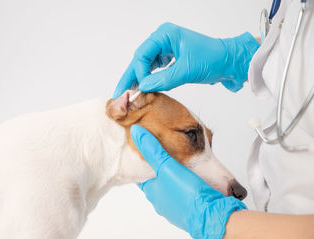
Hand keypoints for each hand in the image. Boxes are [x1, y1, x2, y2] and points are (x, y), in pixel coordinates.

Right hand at [114, 23, 258, 97]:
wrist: (230, 62)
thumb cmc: (213, 59)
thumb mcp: (186, 71)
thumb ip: (163, 80)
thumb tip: (142, 87)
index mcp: (165, 35)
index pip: (142, 54)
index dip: (138, 72)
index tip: (140, 88)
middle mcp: (163, 40)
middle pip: (140, 59)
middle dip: (131, 77)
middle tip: (119, 93)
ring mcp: (167, 49)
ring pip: (146, 65)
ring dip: (139, 79)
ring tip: (128, 93)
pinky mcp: (171, 59)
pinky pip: (155, 69)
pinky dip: (149, 79)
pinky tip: (144, 89)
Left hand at [131, 125, 245, 238]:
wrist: (214, 217)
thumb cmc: (189, 195)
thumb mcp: (168, 166)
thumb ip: (153, 149)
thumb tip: (137, 133)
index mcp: (153, 192)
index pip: (144, 173)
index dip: (146, 161)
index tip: (148, 151)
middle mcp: (163, 202)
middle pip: (160, 181)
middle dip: (165, 169)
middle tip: (169, 156)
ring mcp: (178, 208)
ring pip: (176, 188)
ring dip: (180, 178)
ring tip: (186, 166)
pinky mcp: (194, 210)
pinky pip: (190, 195)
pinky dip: (193, 186)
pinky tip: (199, 180)